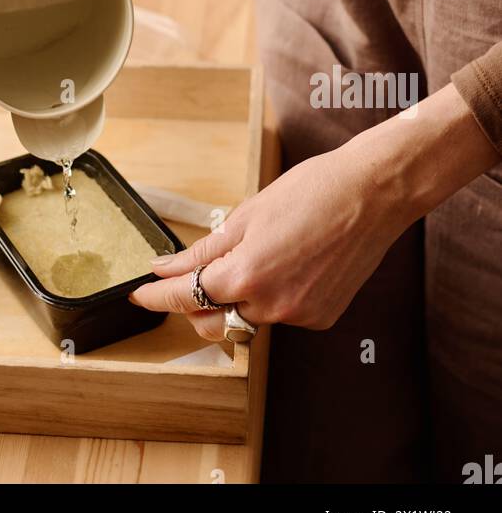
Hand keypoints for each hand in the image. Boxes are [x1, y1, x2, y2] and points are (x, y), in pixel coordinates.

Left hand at [130, 81, 498, 340]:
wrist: (373, 194)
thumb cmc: (314, 191)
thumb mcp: (248, 213)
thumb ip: (206, 249)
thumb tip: (168, 267)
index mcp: (247, 275)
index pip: (185, 297)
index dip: (156, 298)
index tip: (139, 295)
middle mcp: (271, 306)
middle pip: (213, 322)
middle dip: (193, 306)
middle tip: (185, 279)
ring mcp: (299, 316)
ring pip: (248, 319)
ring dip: (233, 301)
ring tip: (244, 261)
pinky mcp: (321, 318)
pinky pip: (280, 315)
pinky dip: (269, 298)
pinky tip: (282, 266)